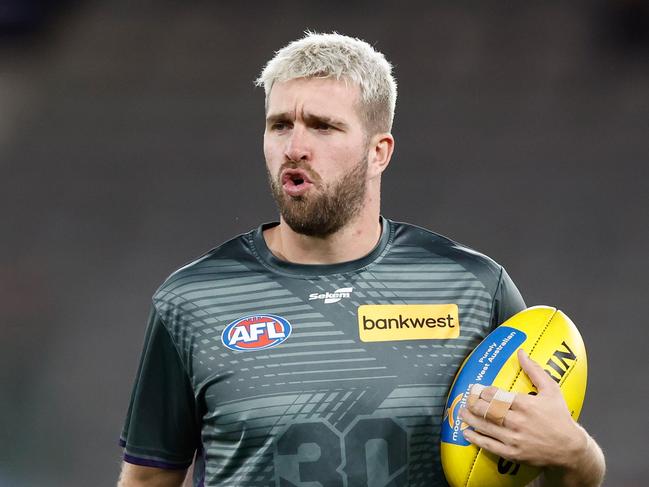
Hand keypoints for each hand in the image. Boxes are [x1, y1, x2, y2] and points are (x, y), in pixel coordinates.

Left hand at [458, 349, 587, 468]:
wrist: (570, 449)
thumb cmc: (560, 418)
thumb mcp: (551, 390)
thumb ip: (535, 371)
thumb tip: (521, 353)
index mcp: (525, 405)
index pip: (497, 396)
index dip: (484, 392)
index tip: (478, 389)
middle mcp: (518, 422)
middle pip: (488, 410)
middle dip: (474, 403)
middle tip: (466, 399)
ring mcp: (514, 439)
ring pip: (485, 426)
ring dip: (470, 418)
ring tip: (461, 412)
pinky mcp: (513, 453)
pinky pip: (489, 445)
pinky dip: (476, 438)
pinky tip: (466, 432)